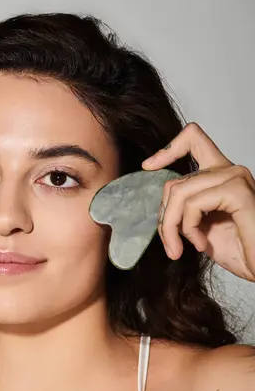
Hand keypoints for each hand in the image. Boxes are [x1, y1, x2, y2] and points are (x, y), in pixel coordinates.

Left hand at [141, 122, 254, 281]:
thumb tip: (159, 207)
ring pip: (179, 193)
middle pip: (174, 183)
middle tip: (172, 245)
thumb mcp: (202, 228)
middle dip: (165, 218)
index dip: (167, 149)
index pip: (193, 139)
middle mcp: (229, 171)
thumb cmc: (240, 250)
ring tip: (182, 248)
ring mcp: (235, 178)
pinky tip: (202, 245)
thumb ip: (184, 210)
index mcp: (220, 176)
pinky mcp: (238, 191)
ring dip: (173, 227)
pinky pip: (193, 204)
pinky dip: (189, 228)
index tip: (148, 166)